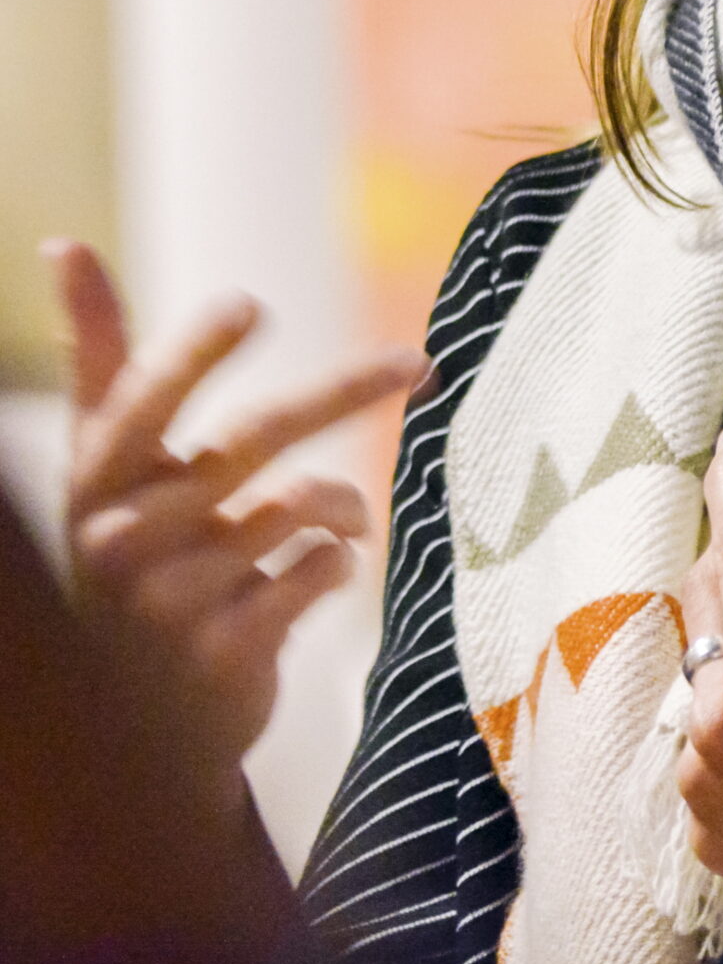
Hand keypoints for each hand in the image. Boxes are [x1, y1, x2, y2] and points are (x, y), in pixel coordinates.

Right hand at [50, 240, 427, 810]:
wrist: (137, 723)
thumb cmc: (133, 551)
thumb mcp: (108, 458)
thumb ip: (100, 352)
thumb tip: (64, 240)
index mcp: (98, 475)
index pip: (145, 400)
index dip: (195, 355)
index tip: (248, 306)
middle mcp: (124, 535)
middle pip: (257, 439)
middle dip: (345, 389)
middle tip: (417, 360)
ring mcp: (170, 600)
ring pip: (303, 503)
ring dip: (342, 504)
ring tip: (337, 519)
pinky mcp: (222, 653)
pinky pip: (320, 570)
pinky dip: (338, 560)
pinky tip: (317, 576)